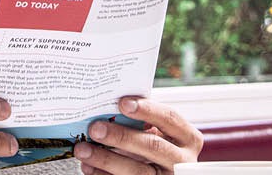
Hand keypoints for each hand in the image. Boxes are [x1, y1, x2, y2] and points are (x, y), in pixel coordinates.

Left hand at [73, 97, 202, 174]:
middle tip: (95, 128)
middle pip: (152, 146)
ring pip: (137, 170)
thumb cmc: (157, 146)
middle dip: (121, 136)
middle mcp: (182, 160)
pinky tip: (89, 167)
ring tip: (83, 150)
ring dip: (106, 159)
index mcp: (187, 137)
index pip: (169, 118)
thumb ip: (143, 121)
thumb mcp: (159, 133)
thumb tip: (109, 108)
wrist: (163, 173)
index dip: (147, 109)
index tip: (122, 103)